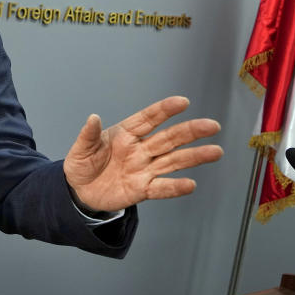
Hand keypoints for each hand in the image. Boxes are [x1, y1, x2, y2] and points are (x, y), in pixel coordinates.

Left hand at [63, 96, 222, 212]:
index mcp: (126, 134)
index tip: (182, 102)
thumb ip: (88, 135)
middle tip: (212, 125)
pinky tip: (190, 184)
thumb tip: (93, 118)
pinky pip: (161, 188)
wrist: (79, 191)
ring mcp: (144, 169)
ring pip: (173, 161)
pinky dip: (175, 187)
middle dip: (190, 131)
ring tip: (215, 152)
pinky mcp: (143, 189)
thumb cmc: (82, 165)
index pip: (148, 119)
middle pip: (169, 138)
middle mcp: (140, 149)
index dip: (164, 110)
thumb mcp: (80, 149)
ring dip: (194, 157)